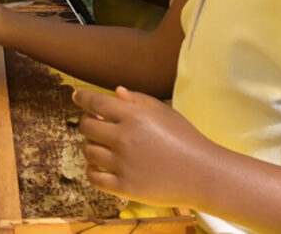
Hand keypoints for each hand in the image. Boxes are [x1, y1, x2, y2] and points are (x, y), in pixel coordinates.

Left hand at [74, 86, 214, 207]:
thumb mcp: (165, 112)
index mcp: (135, 117)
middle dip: (87, 122)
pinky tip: (100, 166)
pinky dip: (92, 170)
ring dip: (91, 146)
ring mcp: (123, 165)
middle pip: (86, 126)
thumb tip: (115, 92)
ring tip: (103, 145)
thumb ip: (138, 100)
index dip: (82, 97)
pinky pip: (94, 178)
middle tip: (95, 124)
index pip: (95, 102)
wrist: (203, 174)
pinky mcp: (125, 187)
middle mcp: (125, 139)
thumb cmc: (186, 138)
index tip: (77, 95)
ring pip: (88, 151)